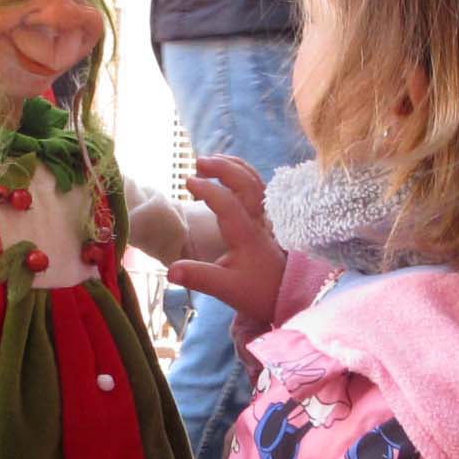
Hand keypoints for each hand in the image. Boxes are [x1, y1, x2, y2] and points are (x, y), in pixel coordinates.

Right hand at [166, 155, 285, 322]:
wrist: (287, 297)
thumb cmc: (257, 292)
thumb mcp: (226, 289)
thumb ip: (199, 277)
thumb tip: (171, 270)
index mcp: (246, 234)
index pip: (227, 202)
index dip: (208, 189)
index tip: (188, 182)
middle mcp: (257, 221)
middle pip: (246, 183)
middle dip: (223, 168)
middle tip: (198, 163)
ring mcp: (264, 219)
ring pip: (255, 183)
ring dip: (234, 167)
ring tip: (211, 160)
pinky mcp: (266, 222)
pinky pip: (258, 190)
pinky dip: (243, 175)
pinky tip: (229, 173)